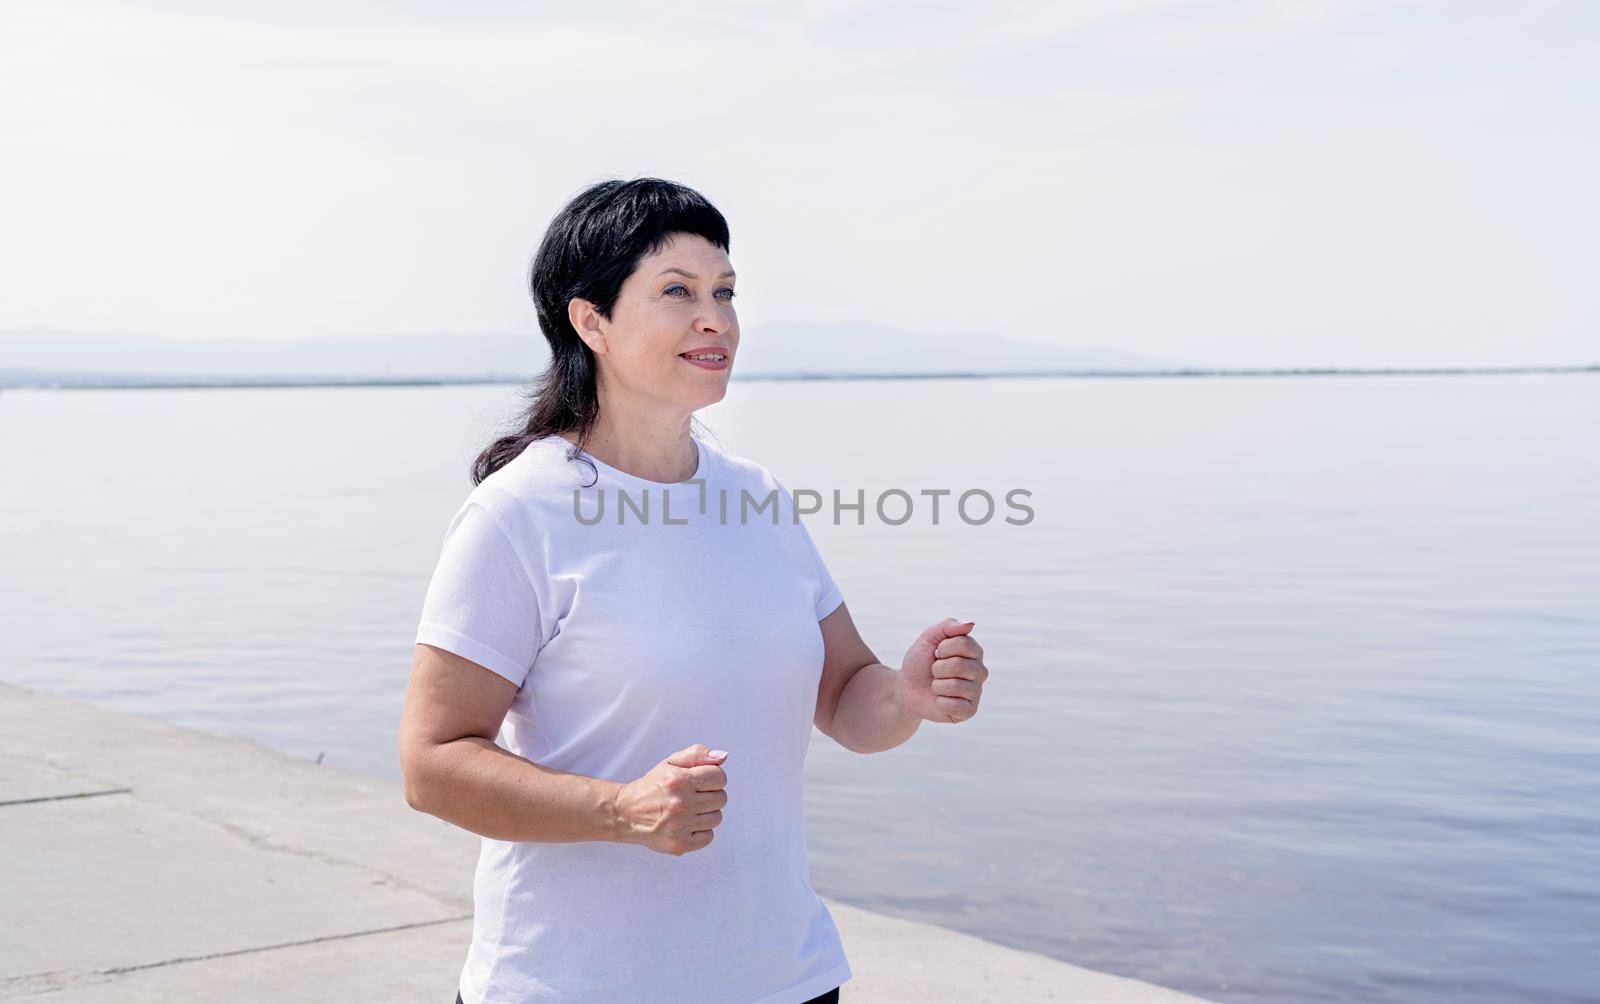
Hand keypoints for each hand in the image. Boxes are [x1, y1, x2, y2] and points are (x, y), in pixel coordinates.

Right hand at [613, 743, 728, 855]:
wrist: (626, 813)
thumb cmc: (653, 786)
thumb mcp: (671, 763)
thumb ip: (698, 755)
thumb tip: (723, 757)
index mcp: (679, 780)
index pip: (719, 777)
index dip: (713, 778)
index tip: (700, 782)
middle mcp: (680, 803)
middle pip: (721, 798)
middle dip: (710, 795)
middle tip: (693, 796)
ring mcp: (679, 826)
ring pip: (716, 818)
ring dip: (706, 814)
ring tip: (688, 810)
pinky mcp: (678, 844)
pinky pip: (708, 837)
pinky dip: (701, 831)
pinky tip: (686, 824)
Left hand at [896, 617, 987, 723]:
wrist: (907, 688)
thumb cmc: (921, 661)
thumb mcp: (929, 638)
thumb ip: (948, 626)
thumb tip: (970, 624)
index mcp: (974, 651)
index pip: (964, 644)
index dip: (942, 649)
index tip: (936, 653)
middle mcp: (980, 671)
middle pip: (959, 665)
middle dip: (937, 668)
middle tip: (934, 671)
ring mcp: (976, 691)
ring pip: (955, 686)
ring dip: (937, 685)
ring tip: (937, 685)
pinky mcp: (969, 710)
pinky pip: (956, 706)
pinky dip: (940, 702)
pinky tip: (940, 700)